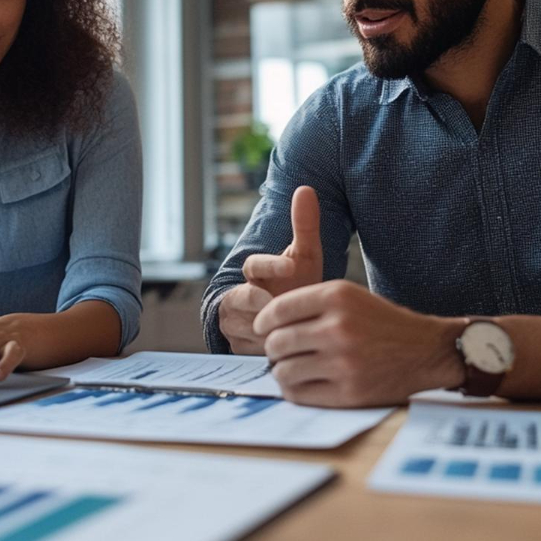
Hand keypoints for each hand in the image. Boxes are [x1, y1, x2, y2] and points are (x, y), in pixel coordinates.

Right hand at [218, 186, 322, 353]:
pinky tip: (292, 352)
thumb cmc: (295, 284)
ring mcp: (233, 324)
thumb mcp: (304, 258)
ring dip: (275, 330)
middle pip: (249, 302)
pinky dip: (270, 352)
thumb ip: (305, 226)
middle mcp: (236, 297)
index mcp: (253, 273)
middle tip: (291, 309)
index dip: (271, 265)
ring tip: (298, 331)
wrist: (284, 319)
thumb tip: (306, 188)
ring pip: (252, 329)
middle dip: (271, 306)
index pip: (254, 265)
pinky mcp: (235, 349)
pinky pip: (252, 353)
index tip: (291, 267)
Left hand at [253, 280, 465, 406]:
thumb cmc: (384, 323)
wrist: (428, 351)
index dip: (264, 322)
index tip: (263, 329)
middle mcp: (338, 327)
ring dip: (281, 372)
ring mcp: (343, 362)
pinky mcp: (349, 392)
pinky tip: (302, 384)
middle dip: (272, 349)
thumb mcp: (352, 298)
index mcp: (337, 296)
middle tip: (279, 353)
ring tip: (290, 369)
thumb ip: (311, 304)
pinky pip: (299, 394)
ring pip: (283, 370)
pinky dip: (293, 391)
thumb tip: (266, 323)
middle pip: (277, 342)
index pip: (278, 309)